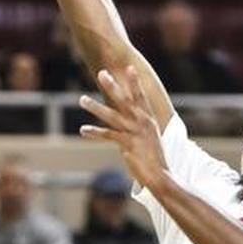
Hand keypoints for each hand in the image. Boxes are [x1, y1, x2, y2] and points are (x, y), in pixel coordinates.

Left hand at [79, 66, 167, 194]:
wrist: (161, 176)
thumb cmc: (155, 160)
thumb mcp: (151, 139)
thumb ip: (141, 129)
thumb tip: (132, 123)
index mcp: (149, 120)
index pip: (141, 97)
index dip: (135, 82)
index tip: (129, 67)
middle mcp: (142, 123)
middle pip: (124, 100)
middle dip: (112, 86)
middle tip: (101, 73)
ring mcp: (134, 133)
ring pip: (111, 115)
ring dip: (95, 107)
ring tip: (82, 99)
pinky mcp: (127, 144)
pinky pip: (108, 135)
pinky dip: (94, 132)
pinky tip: (83, 130)